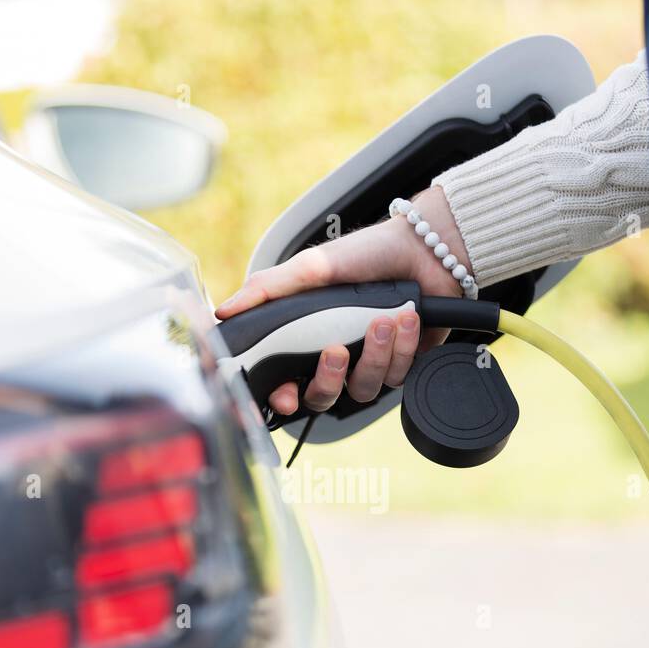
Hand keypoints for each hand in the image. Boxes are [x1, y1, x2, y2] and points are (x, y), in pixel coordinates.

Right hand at [215, 186, 471, 415]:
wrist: (424, 250)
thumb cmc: (366, 254)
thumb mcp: (310, 267)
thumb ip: (267, 290)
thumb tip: (224, 311)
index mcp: (305, 338)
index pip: (284, 384)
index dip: (281, 398)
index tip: (286, 396)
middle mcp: (334, 356)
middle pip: (323, 397)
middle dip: (330, 378)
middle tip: (336, 349)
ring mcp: (368, 363)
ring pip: (363, 390)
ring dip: (374, 356)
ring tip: (383, 321)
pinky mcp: (400, 364)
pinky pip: (396, 376)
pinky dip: (402, 347)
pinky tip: (405, 319)